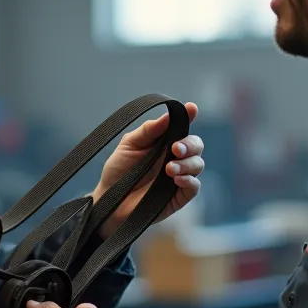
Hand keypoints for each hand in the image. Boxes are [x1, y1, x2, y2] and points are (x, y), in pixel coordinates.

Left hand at [94, 102, 203, 238]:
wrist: (109, 199)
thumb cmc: (118, 170)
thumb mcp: (130, 144)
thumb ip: (148, 130)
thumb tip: (167, 116)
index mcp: (165, 141)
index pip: (182, 126)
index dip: (189, 115)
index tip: (191, 108)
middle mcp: (175, 157)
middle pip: (196, 145)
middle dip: (189, 144)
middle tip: (175, 148)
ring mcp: (179, 176)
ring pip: (198, 164)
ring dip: (187, 163)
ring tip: (169, 168)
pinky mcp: (179, 196)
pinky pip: (194, 187)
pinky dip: (189, 180)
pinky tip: (176, 179)